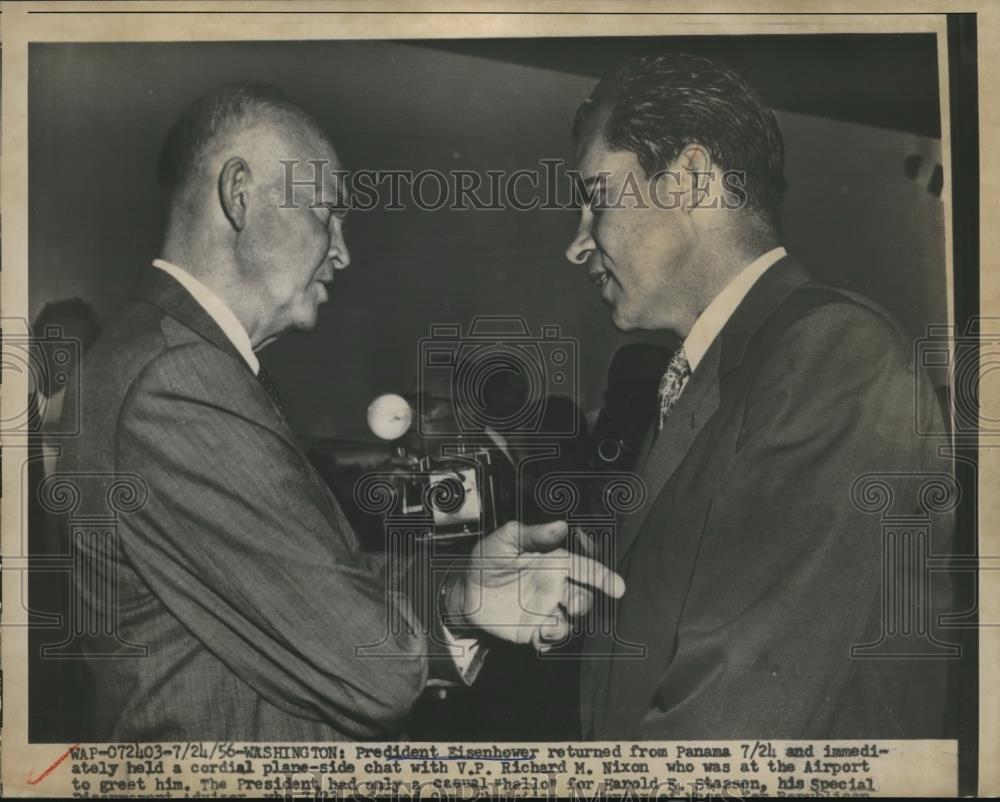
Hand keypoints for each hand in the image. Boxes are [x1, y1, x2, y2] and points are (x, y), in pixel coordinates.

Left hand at [443, 520, 624, 650]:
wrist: (466, 591)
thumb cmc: (487, 560)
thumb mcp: (505, 540)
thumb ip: (533, 533)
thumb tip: (561, 525)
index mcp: (553, 563)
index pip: (585, 568)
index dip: (603, 577)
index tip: (617, 587)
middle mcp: (555, 587)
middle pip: (584, 598)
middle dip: (583, 602)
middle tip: (568, 601)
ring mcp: (546, 609)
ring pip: (572, 621)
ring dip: (566, 623)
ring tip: (548, 620)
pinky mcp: (534, 629)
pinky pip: (553, 638)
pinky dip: (551, 639)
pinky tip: (539, 634)